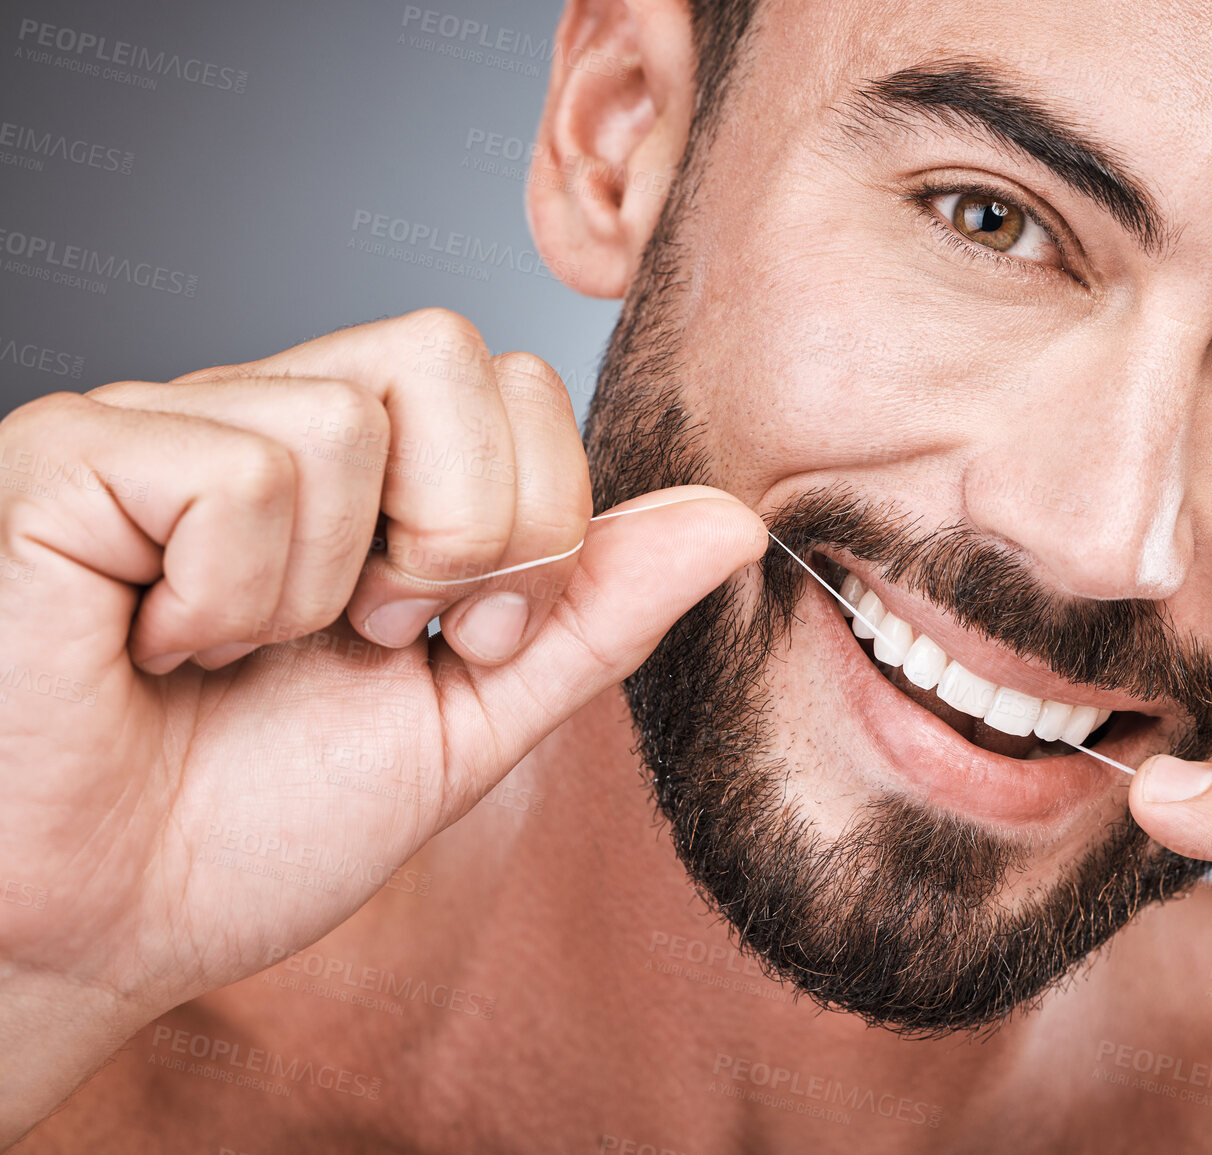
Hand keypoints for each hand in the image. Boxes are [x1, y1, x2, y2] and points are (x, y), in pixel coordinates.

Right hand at [0, 309, 764, 1140]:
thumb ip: (593, 612)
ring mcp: (169, 425)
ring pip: (352, 414)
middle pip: (455, 353)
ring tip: (236, 653)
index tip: (458, 639)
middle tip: (372, 635)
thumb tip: (733, 517)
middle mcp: (274, 420)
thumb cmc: (262, 824)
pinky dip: (227, 597)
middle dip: (463, 537)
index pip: (518, 383)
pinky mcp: (72, 456)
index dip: (533, 522)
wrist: (107, 924)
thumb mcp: (472, 719)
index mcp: (372, 474)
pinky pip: (238, 465)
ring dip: (327, 589)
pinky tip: (158, 644)